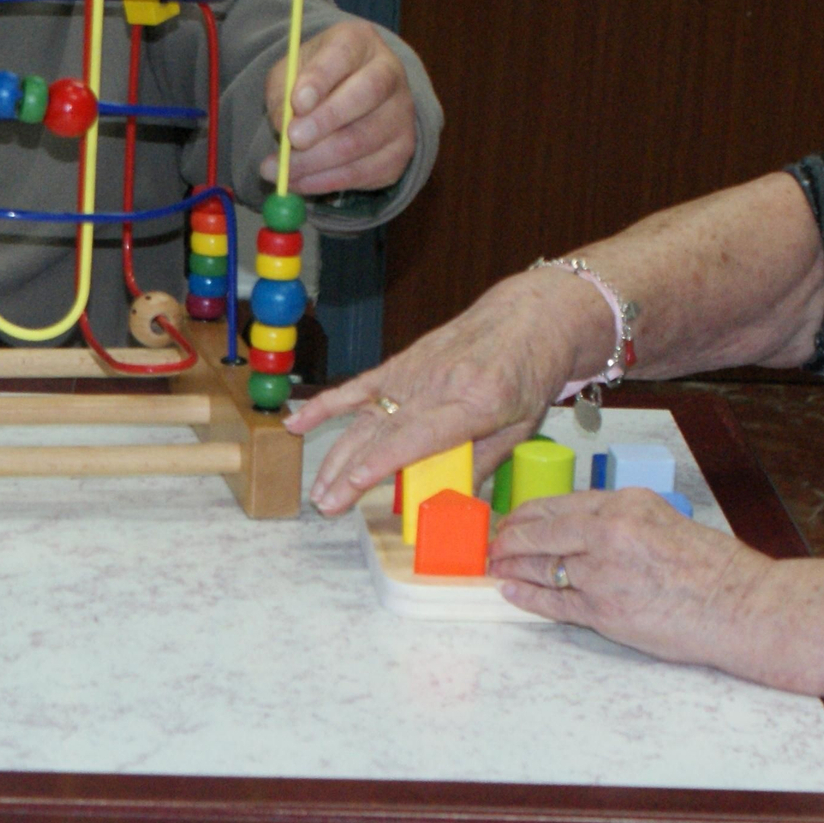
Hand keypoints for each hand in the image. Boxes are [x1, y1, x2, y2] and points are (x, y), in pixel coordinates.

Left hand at [262, 19, 415, 194]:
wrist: (346, 103)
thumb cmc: (314, 85)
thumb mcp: (289, 76)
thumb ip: (282, 94)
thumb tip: (284, 125)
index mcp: (359, 41)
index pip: (344, 55)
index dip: (320, 79)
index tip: (297, 101)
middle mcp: (389, 74)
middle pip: (365, 95)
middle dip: (324, 121)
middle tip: (292, 139)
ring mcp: (400, 115)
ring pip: (360, 142)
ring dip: (315, 162)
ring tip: (280, 172)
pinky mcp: (398, 154)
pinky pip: (361, 174)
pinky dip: (323, 183)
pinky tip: (298, 182)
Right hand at [285, 269, 612, 515]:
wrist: (529, 317)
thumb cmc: (528, 374)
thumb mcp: (520, 427)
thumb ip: (482, 464)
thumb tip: (448, 504)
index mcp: (475, 402)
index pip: (419, 435)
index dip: (382, 461)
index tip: (354, 483)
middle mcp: (438, 385)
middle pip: (383, 432)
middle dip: (349, 471)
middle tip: (326, 505)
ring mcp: (414, 372)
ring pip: (365, 418)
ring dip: (337, 455)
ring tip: (318, 490)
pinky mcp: (400, 364)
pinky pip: (356, 388)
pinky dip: (324, 406)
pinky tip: (295, 424)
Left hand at [490, 487, 773, 666]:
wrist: (741, 605)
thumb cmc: (712, 568)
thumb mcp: (663, 520)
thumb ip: (619, 521)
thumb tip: (576, 529)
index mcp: (625, 504)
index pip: (558, 505)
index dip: (525, 515)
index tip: (511, 520)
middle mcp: (608, 533)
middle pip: (539, 532)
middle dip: (508, 539)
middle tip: (492, 544)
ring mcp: (601, 573)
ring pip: (540, 567)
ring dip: (510, 567)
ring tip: (494, 567)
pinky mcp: (602, 611)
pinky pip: (551, 602)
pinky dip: (526, 596)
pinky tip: (509, 590)